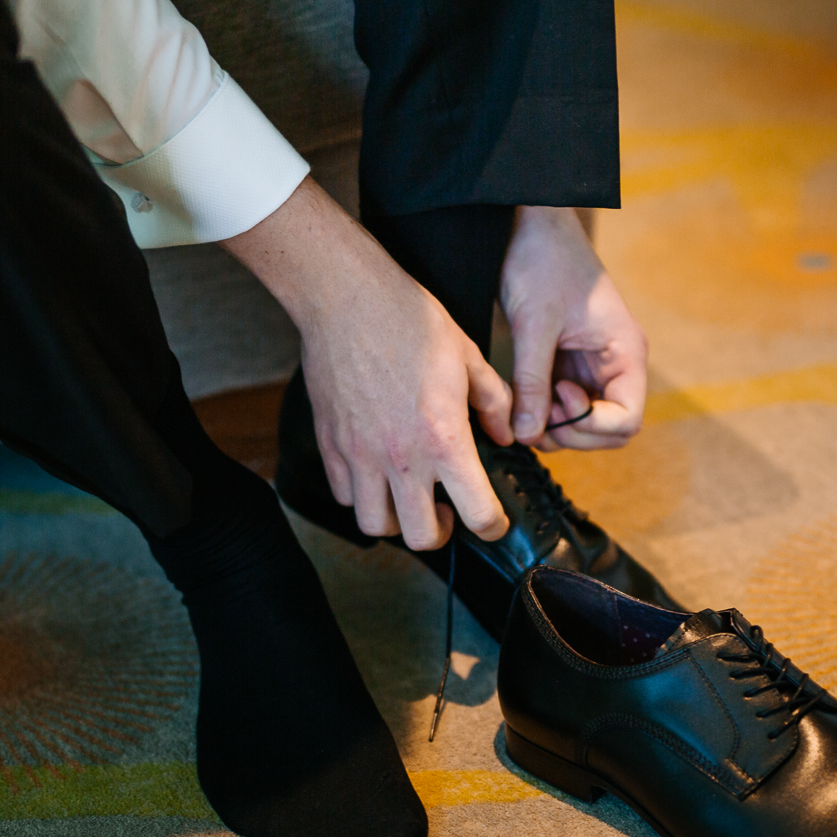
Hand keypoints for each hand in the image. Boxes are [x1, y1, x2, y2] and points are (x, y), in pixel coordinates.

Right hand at [222, 179, 513, 550]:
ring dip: (397, 520)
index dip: (493, 527)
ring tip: (408, 496)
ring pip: (375, 525)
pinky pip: (343, 495)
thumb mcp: (469, 357)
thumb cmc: (409, 321)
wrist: (346, 299)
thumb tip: (506, 434)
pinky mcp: (330, 445)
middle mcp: (400, 457)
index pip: (478, 514)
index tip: (494, 522)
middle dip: (443, 532)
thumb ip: (495, 403)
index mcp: (444, 439)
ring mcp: (359, 455)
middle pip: (422, 537)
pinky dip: (362, 494)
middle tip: (449, 511)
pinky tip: (376, 472)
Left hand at [501, 206, 647, 450]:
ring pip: (581, 422)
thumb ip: (533, 383)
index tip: (558, 402)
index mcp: (625, 352)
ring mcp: (590, 365)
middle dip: (570, 433)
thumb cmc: (541, 259)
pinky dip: (540, 410)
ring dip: (553, 426)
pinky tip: (518, 397)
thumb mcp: (534, 324)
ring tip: (522, 403)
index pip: (627, 419)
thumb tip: (529, 435)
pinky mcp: (565, 362)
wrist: (528, 219)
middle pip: (607, 429)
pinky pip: (560, 404)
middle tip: (533, 413)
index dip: (591, 427)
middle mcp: (613, 364)